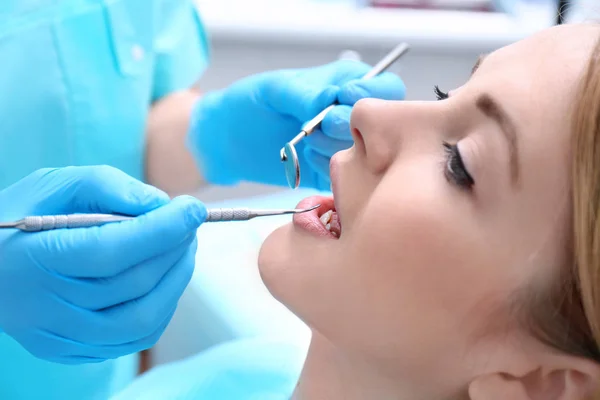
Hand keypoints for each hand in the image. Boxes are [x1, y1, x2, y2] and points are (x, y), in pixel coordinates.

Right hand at [0, 166, 205, 363]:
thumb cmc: (21, 219)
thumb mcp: (54, 185)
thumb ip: (106, 186)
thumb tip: (160, 204)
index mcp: (37, 258)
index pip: (113, 250)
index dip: (163, 229)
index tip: (193, 208)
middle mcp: (48, 306)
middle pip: (134, 284)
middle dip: (175, 248)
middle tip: (190, 223)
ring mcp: (61, 336)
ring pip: (141, 319)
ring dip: (177, 280)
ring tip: (184, 248)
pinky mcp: (72, 350)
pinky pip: (133, 339)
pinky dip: (162, 307)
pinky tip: (165, 278)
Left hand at [187, 59, 405, 188]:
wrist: (229, 140)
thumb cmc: (251, 103)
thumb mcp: (275, 89)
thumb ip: (305, 93)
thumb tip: (331, 98)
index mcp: (348, 84)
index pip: (387, 87)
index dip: (371, 95)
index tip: (341, 98)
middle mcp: (353, 116)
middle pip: (381, 125)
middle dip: (348, 125)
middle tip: (319, 125)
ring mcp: (345, 147)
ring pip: (365, 154)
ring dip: (334, 148)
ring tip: (307, 141)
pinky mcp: (334, 173)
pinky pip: (347, 178)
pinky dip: (327, 169)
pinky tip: (305, 159)